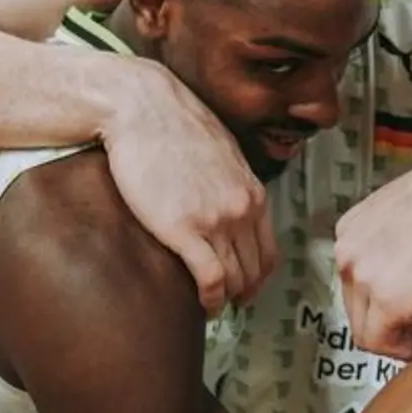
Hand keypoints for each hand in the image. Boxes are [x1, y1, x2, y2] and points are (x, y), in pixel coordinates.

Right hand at [102, 58, 276, 316]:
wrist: (142, 108)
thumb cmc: (171, 125)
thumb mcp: (219, 152)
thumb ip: (231, 183)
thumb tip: (228, 204)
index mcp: (251, 190)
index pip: (269, 250)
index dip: (258, 278)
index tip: (244, 288)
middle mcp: (241, 207)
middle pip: (255, 270)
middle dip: (241, 293)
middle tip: (225, 302)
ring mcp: (215, 219)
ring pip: (235, 280)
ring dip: (224, 299)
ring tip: (210, 304)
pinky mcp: (184, 228)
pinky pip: (211, 280)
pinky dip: (209, 300)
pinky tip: (201, 304)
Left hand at [335, 134, 411, 359]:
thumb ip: (401, 241)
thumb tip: (410, 267)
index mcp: (353, 227)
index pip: (359, 283)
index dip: (394, 299)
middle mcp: (349, 250)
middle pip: (362, 309)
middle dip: (403, 319)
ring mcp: (363, 276)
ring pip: (372, 332)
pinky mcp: (387, 301)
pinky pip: (388, 345)